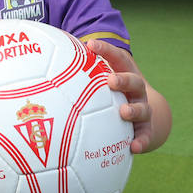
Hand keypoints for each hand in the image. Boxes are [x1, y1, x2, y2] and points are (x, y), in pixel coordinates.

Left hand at [87, 39, 161, 153]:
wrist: (144, 115)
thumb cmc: (112, 93)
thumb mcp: (101, 79)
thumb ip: (80, 71)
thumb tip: (46, 62)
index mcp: (124, 74)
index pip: (117, 57)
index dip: (105, 49)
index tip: (91, 45)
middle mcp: (136, 91)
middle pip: (134, 81)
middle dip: (123, 80)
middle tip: (111, 80)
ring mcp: (142, 109)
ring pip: (142, 109)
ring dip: (133, 110)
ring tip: (124, 112)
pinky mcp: (145, 129)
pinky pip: (145, 137)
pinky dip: (141, 142)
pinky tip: (133, 147)